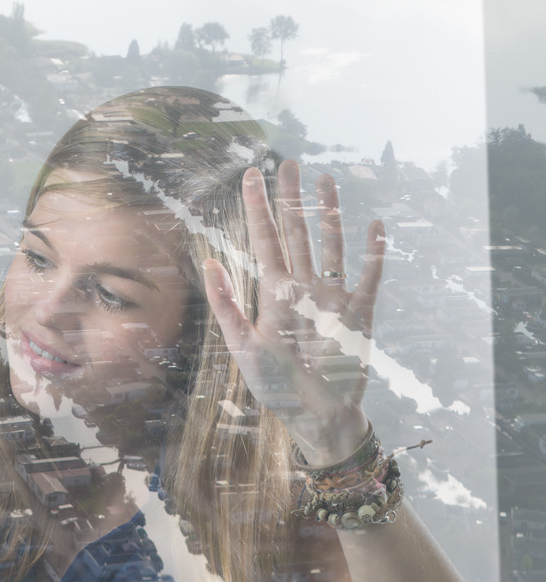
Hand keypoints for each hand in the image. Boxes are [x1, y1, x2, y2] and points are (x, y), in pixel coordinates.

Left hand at [203, 161, 383, 466]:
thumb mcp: (242, 345)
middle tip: (288, 162)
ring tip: (326, 180)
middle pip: (297, 231)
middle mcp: (303, 287)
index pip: (264, 238)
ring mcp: (332, 297)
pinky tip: (374, 225)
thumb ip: (226, 304)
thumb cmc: (276, 387)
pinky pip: (368, 276)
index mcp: (274, 292)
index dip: (257, 207)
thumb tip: (208, 262)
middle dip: (291, 198)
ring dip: (329, 213)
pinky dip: (373, 252)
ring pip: (330, 244)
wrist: (316, 419)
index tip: (251, 174)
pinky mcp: (360, 314)